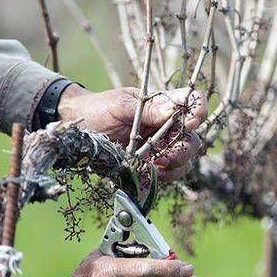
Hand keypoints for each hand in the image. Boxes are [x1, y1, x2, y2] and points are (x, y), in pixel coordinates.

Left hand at [58, 85, 206, 181]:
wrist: (78, 131)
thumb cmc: (99, 110)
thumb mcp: (120, 106)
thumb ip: (148, 109)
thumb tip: (174, 111)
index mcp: (162, 104)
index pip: (192, 101)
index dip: (198, 110)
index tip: (190, 122)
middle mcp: (166, 125)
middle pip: (193, 136)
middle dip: (185, 147)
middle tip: (166, 154)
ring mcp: (161, 146)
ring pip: (186, 157)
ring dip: (176, 163)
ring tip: (157, 165)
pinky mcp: (152, 163)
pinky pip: (172, 172)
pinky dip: (167, 175)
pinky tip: (152, 172)